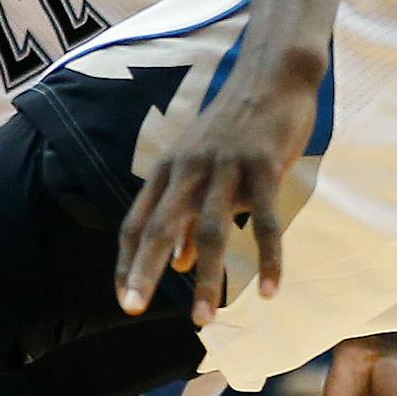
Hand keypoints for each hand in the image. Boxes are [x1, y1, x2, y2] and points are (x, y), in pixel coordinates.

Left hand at [114, 59, 315, 325]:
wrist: (271, 76)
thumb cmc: (234, 128)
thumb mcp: (200, 168)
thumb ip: (188, 215)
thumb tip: (179, 263)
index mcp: (168, 170)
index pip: (137, 222)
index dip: (128, 261)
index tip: (125, 299)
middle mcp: (188, 169)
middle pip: (161, 226)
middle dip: (145, 270)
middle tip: (134, 309)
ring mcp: (225, 166)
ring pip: (211, 229)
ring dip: (207, 278)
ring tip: (203, 319)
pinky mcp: (263, 166)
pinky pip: (265, 220)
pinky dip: (267, 257)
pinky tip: (268, 291)